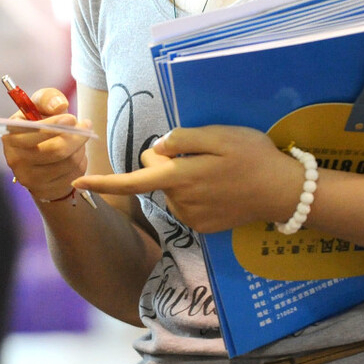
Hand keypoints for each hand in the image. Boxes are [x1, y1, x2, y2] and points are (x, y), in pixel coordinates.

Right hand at [0, 87, 92, 202]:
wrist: (41, 158)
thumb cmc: (42, 127)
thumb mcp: (40, 107)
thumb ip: (47, 98)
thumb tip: (59, 106)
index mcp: (11, 135)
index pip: (32, 132)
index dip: (53, 125)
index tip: (71, 118)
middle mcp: (15, 159)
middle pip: (55, 150)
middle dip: (76, 136)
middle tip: (86, 125)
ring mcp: (28, 178)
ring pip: (68, 162)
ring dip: (80, 148)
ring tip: (81, 138)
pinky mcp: (43, 190)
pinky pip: (72, 175)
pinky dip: (80, 162)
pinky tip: (77, 154)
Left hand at [72, 125, 301, 232]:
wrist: (285, 193)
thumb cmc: (253, 157)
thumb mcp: (219, 136)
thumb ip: (182, 140)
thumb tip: (156, 148)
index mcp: (180, 177)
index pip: (132, 181)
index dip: (103, 182)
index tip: (78, 182)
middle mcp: (181, 202)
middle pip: (154, 175)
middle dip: (164, 161)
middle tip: (199, 151)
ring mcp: (193, 218)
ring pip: (170, 189)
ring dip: (183, 177)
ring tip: (216, 170)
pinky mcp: (203, 227)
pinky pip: (185, 203)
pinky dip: (194, 192)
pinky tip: (219, 186)